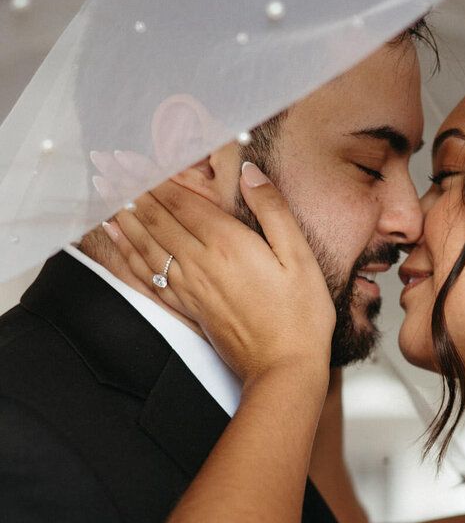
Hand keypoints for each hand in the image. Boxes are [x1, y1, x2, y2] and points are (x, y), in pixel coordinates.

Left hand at [104, 165, 335, 382]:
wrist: (284, 368)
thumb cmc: (300, 315)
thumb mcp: (300, 257)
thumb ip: (273, 209)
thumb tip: (250, 171)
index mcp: (227, 243)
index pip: (180, 199)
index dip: (154, 173)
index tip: (133, 154)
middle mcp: (200, 262)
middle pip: (156, 216)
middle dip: (131, 186)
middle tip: (108, 162)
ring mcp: (190, 287)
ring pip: (146, 242)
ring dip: (124, 213)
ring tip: (105, 188)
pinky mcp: (187, 307)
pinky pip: (147, 272)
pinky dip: (127, 250)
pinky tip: (117, 236)